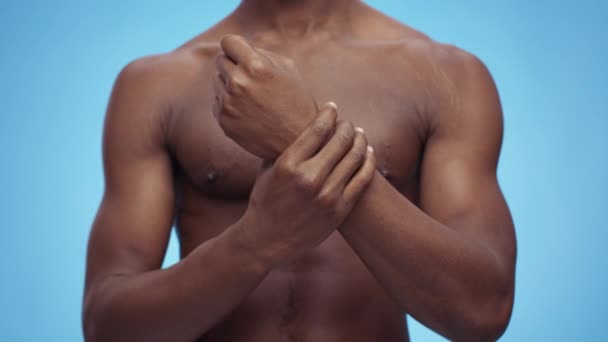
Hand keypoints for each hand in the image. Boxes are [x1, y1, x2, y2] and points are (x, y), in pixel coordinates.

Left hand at [212, 34, 317, 159]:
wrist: (297, 140)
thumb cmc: (296, 101)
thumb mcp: (288, 68)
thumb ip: (261, 53)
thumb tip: (239, 49)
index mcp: (255, 66)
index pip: (228, 42)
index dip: (236, 47)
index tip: (242, 55)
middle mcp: (238, 83)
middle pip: (220, 60)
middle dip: (233, 65)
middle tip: (251, 78)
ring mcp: (228, 103)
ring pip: (217, 81)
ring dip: (230, 85)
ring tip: (252, 97)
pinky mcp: (223, 120)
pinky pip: (217, 102)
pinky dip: (228, 103)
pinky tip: (247, 111)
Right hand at [236, 103, 375, 266]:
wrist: (267, 239)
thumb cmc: (266, 200)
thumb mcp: (268, 169)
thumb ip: (283, 147)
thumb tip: (299, 123)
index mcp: (288, 164)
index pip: (318, 128)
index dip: (329, 114)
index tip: (332, 108)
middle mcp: (309, 178)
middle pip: (340, 139)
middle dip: (346, 126)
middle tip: (346, 123)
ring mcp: (327, 195)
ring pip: (355, 157)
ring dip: (359, 140)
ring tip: (359, 134)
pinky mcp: (339, 210)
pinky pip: (362, 180)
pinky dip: (368, 162)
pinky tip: (368, 153)